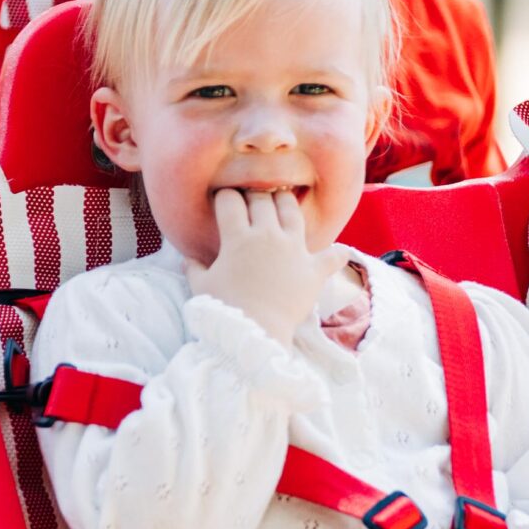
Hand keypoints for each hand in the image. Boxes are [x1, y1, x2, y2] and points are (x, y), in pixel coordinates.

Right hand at [184, 187, 341, 341]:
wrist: (255, 332)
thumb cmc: (223, 309)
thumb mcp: (201, 286)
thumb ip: (195, 268)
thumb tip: (188, 259)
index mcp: (238, 237)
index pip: (229, 201)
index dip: (224, 197)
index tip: (223, 201)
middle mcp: (268, 235)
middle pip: (262, 199)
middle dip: (254, 195)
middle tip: (251, 201)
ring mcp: (294, 249)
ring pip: (293, 211)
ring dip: (286, 203)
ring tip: (283, 202)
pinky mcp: (313, 270)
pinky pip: (332, 256)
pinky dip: (337, 253)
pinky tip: (340, 251)